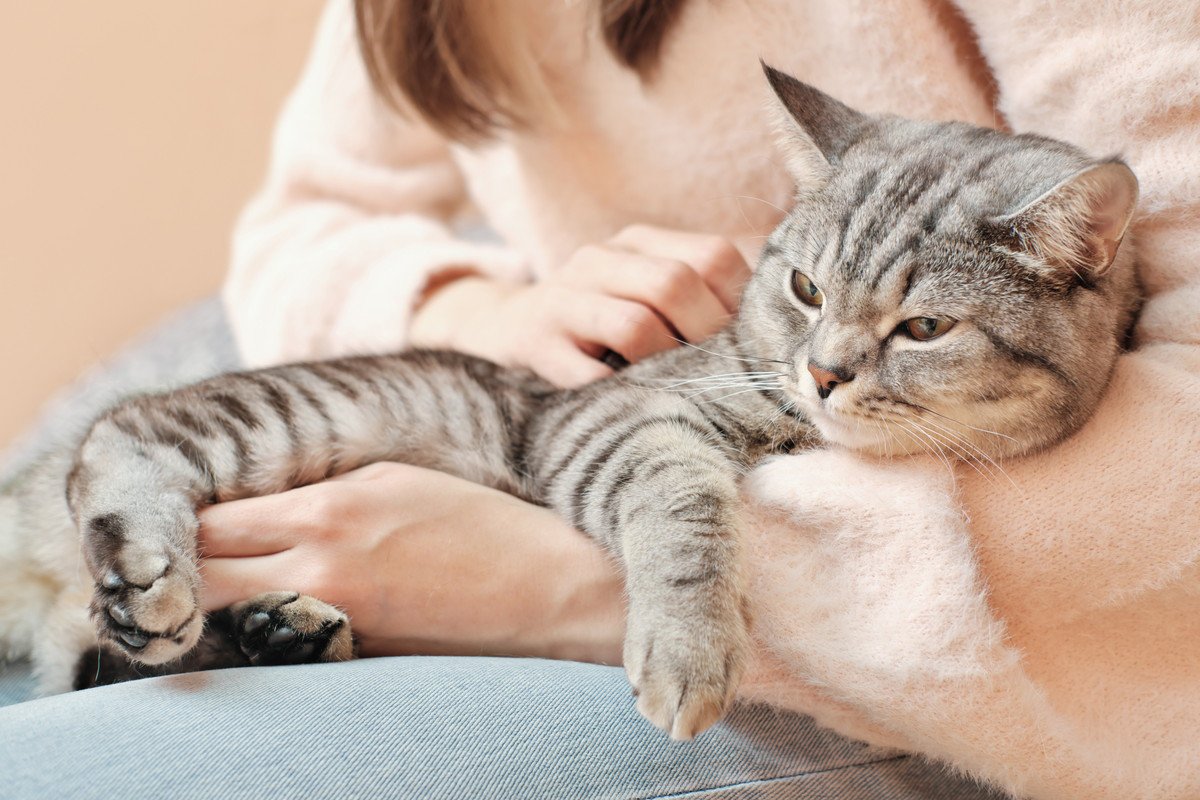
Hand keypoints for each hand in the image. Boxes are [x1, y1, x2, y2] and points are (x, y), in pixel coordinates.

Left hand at [197, 462, 625, 662]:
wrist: (553, 592)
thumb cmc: (485, 523)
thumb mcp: (397, 481)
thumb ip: (319, 495)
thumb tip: (258, 511)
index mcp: (328, 511)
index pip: (209, 521)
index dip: (181, 522)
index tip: (177, 519)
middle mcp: (318, 569)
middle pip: (201, 576)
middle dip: (183, 567)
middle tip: (182, 560)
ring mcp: (334, 621)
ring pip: (233, 617)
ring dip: (219, 601)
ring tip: (225, 585)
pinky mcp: (354, 657)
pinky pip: (283, 641)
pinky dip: (267, 628)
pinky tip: (278, 614)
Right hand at [409, 225, 750, 386]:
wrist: (498, 330)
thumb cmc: (595, 327)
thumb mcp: (641, 296)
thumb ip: (697, 304)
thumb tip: (775, 342)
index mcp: (637, 244)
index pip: (713, 256)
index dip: (742, 305)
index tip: (752, 349)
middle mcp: (597, 260)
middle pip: (674, 285)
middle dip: (708, 339)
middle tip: (721, 380)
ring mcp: (561, 299)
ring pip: (634, 326)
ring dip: (665, 367)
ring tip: (678, 394)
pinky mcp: (532, 341)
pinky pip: (586, 374)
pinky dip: (618, 395)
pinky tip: (632, 406)